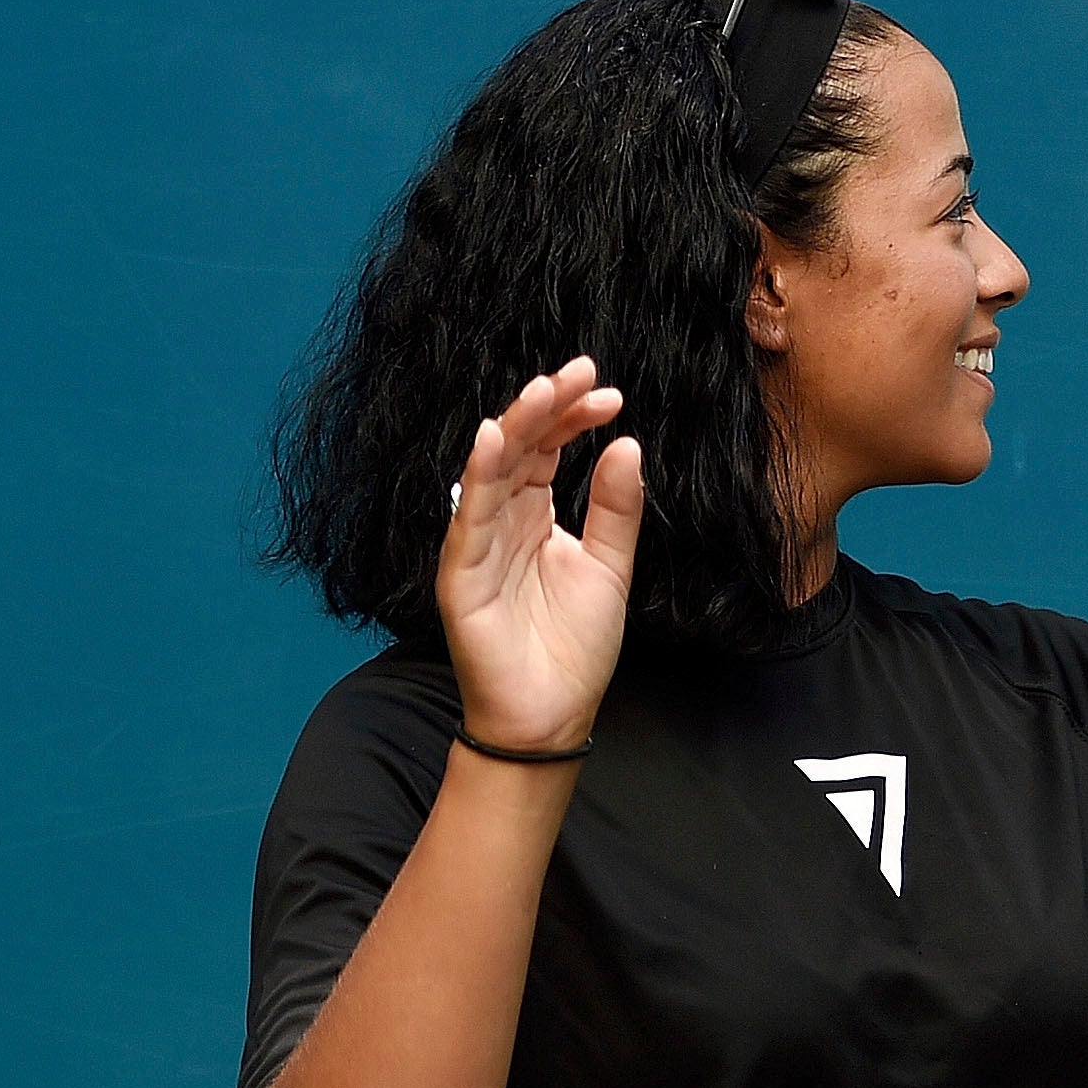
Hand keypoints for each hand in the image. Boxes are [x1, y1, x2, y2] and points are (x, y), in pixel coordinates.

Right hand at [438, 357, 644, 755]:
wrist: (552, 715)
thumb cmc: (574, 646)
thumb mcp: (610, 566)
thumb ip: (616, 508)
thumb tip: (626, 443)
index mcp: (534, 517)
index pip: (549, 451)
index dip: (574, 418)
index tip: (609, 394)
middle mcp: (501, 524)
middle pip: (519, 450)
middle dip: (548, 407)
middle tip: (582, 372)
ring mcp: (477, 547)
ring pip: (491, 473)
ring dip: (517, 427)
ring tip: (545, 390)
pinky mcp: (461, 576)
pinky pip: (468, 518)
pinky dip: (480, 477)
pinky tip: (495, 439)